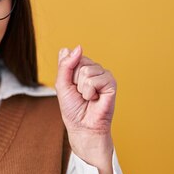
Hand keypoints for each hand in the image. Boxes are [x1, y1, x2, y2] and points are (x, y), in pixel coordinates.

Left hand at [55, 45, 115, 168]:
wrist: (82, 126)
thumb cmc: (72, 107)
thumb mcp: (61, 84)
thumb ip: (65, 65)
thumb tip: (76, 47)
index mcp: (82, 67)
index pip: (71, 56)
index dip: (66, 74)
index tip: (71, 86)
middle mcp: (94, 69)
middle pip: (79, 62)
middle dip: (73, 80)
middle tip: (79, 93)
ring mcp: (104, 75)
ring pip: (86, 70)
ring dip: (82, 88)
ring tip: (87, 97)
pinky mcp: (112, 84)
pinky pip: (95, 80)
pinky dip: (90, 92)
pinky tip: (94, 99)